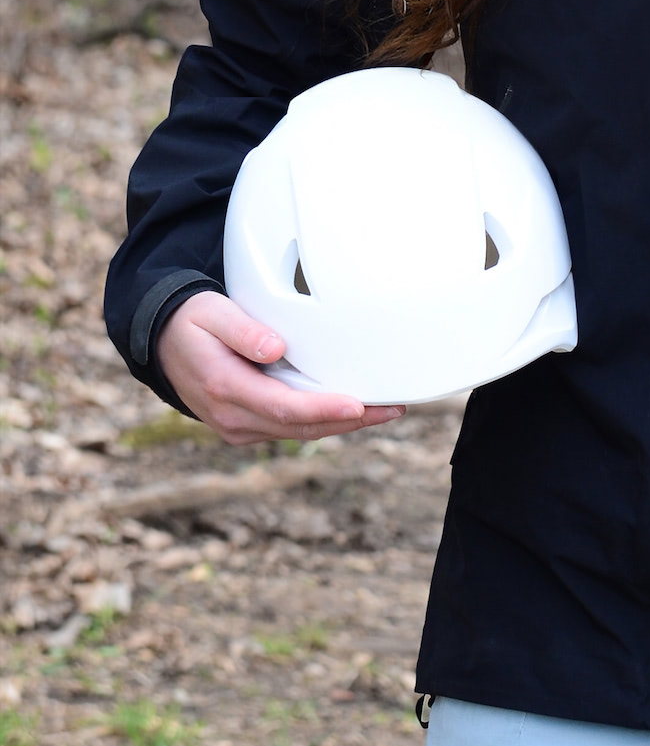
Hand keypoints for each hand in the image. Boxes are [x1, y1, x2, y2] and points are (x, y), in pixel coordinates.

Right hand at [156, 290, 404, 446]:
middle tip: (392, 409)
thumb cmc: (191, 321)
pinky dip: (322, 421)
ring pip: (298, 432)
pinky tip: (351, 411)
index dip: (324, 409)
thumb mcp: (211, 313)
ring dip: (341, 425)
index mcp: (225, 389)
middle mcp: (232, 417)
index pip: (284, 407)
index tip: (359, 405)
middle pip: (300, 427)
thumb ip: (243, 330)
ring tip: (384, 411)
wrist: (161, 342)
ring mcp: (238, 427)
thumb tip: (275, 348)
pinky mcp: (246, 426)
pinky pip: (290, 428)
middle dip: (349, 421)